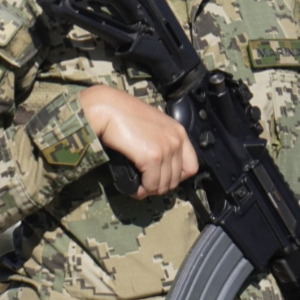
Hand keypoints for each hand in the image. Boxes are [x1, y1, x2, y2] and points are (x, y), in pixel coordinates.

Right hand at [80, 85, 197, 199]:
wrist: (107, 109)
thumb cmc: (122, 114)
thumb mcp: (151, 125)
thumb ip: (160, 140)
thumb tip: (157, 164)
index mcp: (178, 131)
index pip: (191, 166)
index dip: (177, 177)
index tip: (162, 178)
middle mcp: (176, 140)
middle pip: (177, 179)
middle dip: (160, 186)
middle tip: (146, 186)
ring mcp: (166, 149)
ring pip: (164, 185)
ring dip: (150, 190)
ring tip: (139, 188)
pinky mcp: (152, 157)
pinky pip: (151, 184)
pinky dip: (142, 190)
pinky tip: (135, 188)